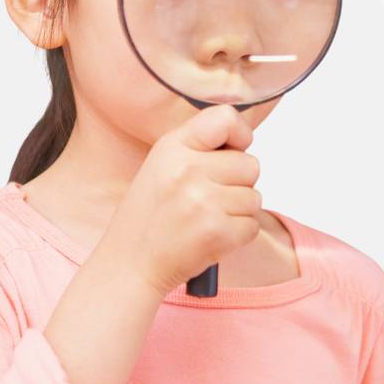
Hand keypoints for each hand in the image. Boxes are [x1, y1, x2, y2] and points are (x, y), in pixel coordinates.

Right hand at [101, 104, 261, 296]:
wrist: (129, 265)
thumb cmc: (149, 216)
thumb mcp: (162, 165)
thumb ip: (199, 147)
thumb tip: (243, 140)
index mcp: (172, 148)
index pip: (224, 118)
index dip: (240, 134)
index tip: (234, 149)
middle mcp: (187, 170)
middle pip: (250, 164)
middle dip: (238, 183)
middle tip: (210, 198)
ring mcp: (203, 202)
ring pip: (254, 197)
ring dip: (238, 211)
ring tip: (207, 219)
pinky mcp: (216, 232)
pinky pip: (252, 225)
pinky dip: (238, 235)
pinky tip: (211, 236)